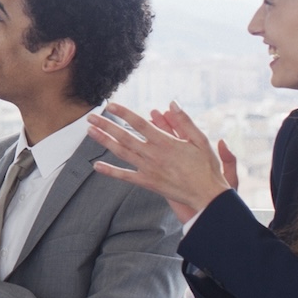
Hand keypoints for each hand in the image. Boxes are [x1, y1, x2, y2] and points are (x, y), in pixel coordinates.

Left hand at [87, 101, 232, 217]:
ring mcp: (149, 169)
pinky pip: (125, 176)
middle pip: (125, 137)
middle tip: (90, 117)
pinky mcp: (148, 182)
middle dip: (106, 125)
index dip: (124, 113)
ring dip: (104, 141)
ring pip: (122, 153)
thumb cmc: (206, 166)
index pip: (140, 124)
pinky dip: (110, 171)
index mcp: (166, 142)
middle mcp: (154, 155)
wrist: (207, 195)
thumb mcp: (201, 140)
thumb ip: (185, 122)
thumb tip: (172, 103)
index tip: (110, 105)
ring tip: (90, 131)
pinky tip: (96, 166)